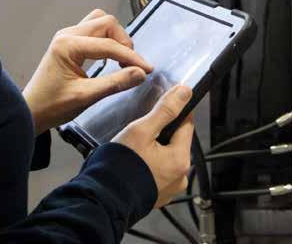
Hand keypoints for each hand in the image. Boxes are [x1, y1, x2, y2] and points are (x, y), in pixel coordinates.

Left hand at [23, 9, 152, 134]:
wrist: (30, 111)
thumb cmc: (52, 106)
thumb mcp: (85, 97)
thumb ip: (114, 83)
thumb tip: (140, 73)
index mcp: (68, 46)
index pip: (109, 45)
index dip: (131, 57)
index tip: (146, 69)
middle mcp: (67, 34)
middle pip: (106, 22)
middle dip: (123, 41)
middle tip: (132, 63)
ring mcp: (67, 35)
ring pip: (100, 21)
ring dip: (114, 36)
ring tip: (122, 57)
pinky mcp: (69, 40)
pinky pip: (93, 29)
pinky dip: (106, 38)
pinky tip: (109, 55)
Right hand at [113, 85, 193, 208]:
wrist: (103, 199)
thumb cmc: (121, 165)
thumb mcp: (142, 130)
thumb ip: (166, 110)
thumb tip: (185, 92)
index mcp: (181, 160)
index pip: (187, 124)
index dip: (174, 110)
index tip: (162, 103)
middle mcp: (180, 177)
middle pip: (177, 140)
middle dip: (163, 130)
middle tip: (142, 127)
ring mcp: (170, 188)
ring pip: (168, 155)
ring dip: (156, 147)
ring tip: (137, 144)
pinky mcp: (158, 195)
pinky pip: (160, 171)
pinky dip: (151, 162)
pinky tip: (136, 159)